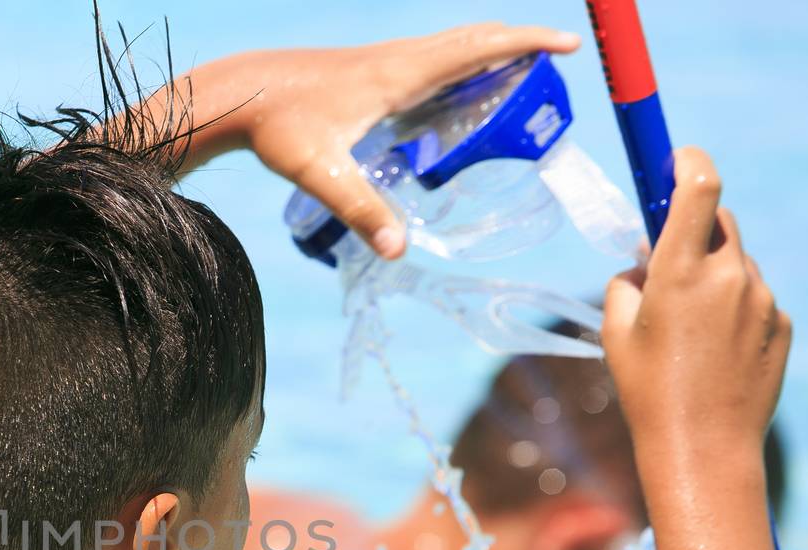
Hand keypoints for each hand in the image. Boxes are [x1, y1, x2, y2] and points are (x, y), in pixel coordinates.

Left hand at [217, 23, 579, 256]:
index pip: (477, 48)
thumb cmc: (279, 127)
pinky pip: (431, 58)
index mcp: (398, 73)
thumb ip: (359, 210)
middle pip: (473, 39)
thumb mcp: (319, 173)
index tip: (567, 44)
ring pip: (452, 45)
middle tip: (557, 62)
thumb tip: (397, 251)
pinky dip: (460, 63)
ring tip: (521, 74)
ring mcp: (383, 60)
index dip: (526, 42)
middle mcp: (397, 58)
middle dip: (520, 43)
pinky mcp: (368, 69)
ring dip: (491, 51)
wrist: (240, 94)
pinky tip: (458, 92)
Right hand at [601, 147, 791, 460]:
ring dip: (713, 277)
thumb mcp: (616, 333)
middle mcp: (728, 277)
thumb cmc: (649, 391)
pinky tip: (715, 352)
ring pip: (736, 264)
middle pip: (720, 222)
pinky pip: (754, 299)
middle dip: (696, 229)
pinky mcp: (782, 323)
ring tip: (690, 332)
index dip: (688, 162)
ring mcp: (762, 299)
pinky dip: (734, 310)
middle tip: (669, 262)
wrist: (703, 448)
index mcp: (680, 273)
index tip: (677, 157)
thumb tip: (641, 264)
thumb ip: (626, 284)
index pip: (699, 188)